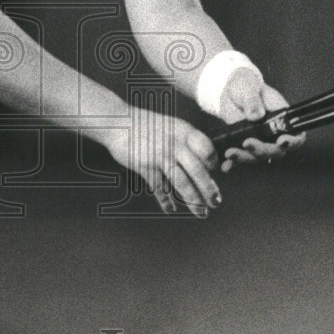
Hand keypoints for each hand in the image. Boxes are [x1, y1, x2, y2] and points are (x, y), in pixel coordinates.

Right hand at [103, 114, 220, 217]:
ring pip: (182, 182)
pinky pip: (159, 187)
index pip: (207, 149)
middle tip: (215, 202)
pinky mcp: (145, 165)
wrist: (118, 121)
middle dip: (209, 189)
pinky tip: (171, 210)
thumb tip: (203, 160)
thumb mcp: (170, 125)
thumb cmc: (146, 124)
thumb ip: (186, 140)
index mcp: (183, 131)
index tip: (213, 173)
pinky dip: (166, 201)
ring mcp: (159, 155)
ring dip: (193, 200)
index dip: (213, 163)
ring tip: (201, 212)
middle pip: (198, 170)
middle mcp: (174, 143)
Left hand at [218, 70, 305, 172]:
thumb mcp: (248, 87)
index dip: (293, 142)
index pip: (296, 134)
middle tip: (247, 143)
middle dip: (263, 150)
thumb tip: (256, 115)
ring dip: (245, 158)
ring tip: (230, 154)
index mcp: (281, 117)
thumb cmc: (245, 85)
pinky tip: (225, 165)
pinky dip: (233, 163)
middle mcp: (272, 132)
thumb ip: (252, 100)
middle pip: (276, 150)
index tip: (281, 141)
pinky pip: (241, 157)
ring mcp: (258, 140)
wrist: (228, 90)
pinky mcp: (243, 144)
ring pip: (258, 157)